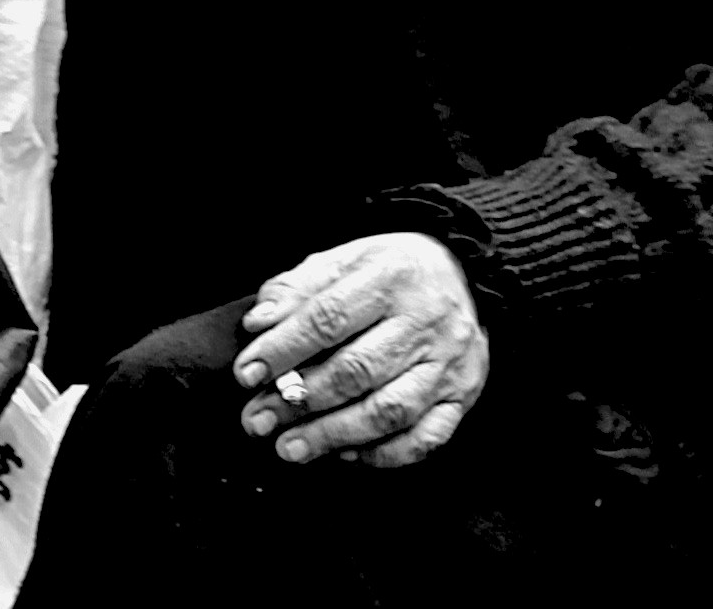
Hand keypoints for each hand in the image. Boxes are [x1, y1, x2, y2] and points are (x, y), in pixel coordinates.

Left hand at [233, 233, 489, 468]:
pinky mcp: (462, 396)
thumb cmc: (392, 271)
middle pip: (357, 370)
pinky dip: (382, 454)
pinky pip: (425, 438)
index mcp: (392, 276)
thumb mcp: (347, 258)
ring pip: (389, 411)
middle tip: (258, 420)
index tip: (247, 374)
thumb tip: (258, 324)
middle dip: (299, 401)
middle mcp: (426, 320)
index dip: (283, 349)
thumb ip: (299, 287)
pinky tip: (346, 454)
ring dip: (332, 436)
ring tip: (289, 447)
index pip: (329, 317)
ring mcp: (448, 363)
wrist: (465, 274)